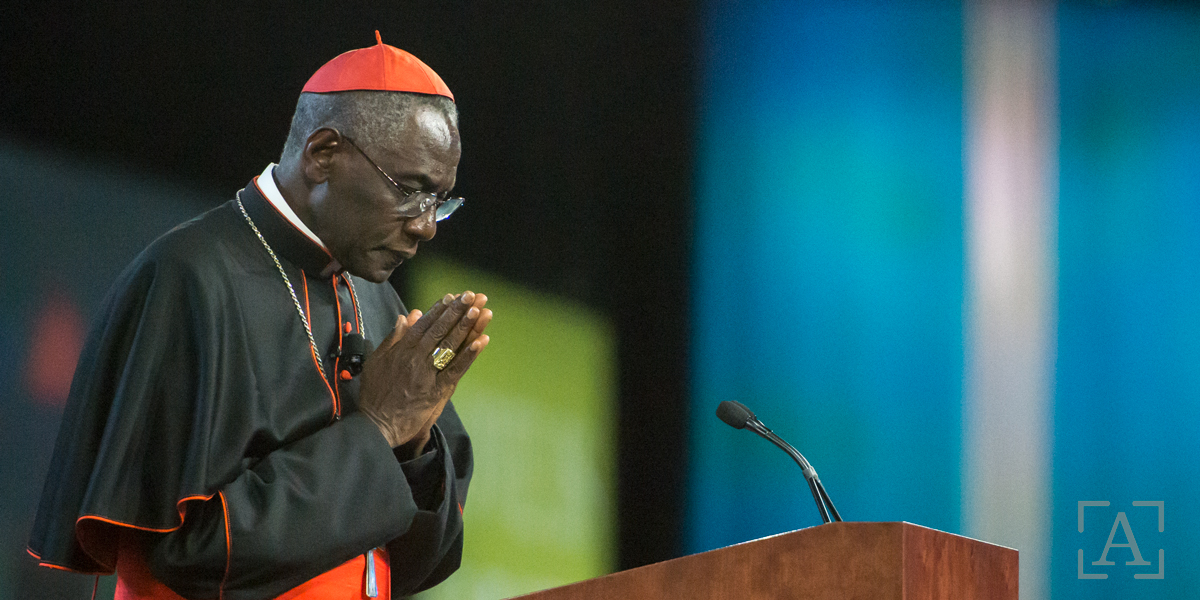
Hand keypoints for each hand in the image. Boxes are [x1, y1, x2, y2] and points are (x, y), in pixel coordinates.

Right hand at [358, 291, 491, 454]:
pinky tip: (481, 342)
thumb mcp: (376, 361)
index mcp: (401, 350)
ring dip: (466, 327)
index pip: (424, 324)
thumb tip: (406, 316)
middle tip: (473, 296)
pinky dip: (469, 355)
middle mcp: (415, 358)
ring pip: (449, 346)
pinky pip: (455, 370)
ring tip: (480, 310)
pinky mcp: (435, 391)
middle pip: (440, 330)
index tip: (453, 296)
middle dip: (457, 311)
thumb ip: (392, 338)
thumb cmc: (374, 394)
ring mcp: (426, 374)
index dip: (440, 309)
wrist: (375, 425)